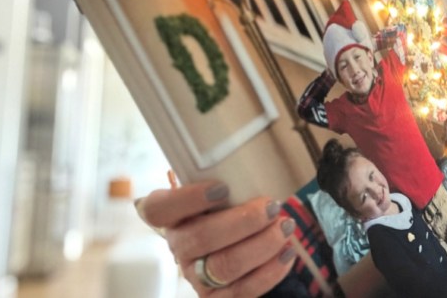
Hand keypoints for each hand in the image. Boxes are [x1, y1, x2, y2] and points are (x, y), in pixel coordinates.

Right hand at [136, 180, 296, 296]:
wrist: (236, 249)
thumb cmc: (229, 211)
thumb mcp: (222, 194)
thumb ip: (227, 180)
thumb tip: (255, 161)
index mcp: (172, 217)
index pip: (160, 209)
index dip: (188, 199)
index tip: (222, 187)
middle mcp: (179, 247)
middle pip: (201, 238)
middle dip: (243, 221)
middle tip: (272, 206)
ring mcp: (195, 276)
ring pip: (225, 265)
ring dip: (262, 245)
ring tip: (285, 227)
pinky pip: (243, 290)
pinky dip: (270, 271)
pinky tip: (287, 252)